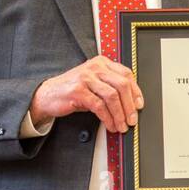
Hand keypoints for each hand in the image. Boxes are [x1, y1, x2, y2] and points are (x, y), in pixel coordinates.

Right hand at [29, 56, 143, 133]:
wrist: (48, 95)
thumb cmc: (74, 90)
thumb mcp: (94, 84)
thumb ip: (111, 87)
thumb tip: (131, 104)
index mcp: (101, 63)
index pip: (126, 74)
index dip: (136, 91)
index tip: (139, 105)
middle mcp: (95, 67)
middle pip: (122, 85)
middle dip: (130, 106)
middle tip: (132, 120)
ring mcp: (86, 78)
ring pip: (112, 96)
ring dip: (119, 115)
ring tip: (121, 126)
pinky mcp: (78, 91)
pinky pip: (99, 106)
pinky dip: (108, 118)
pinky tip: (110, 125)